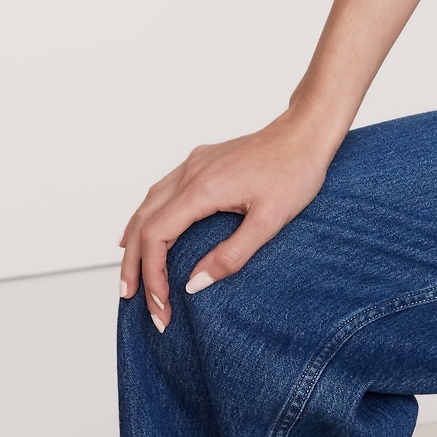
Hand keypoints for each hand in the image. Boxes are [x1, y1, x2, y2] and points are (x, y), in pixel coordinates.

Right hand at [119, 108, 343, 330]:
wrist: (305, 132)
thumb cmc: (295, 172)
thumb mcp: (270, 221)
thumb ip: (232, 255)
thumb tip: (194, 285)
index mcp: (202, 189)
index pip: (157, 236)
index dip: (152, 274)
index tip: (161, 304)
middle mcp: (189, 174)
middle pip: (142, 223)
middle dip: (134, 265)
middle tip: (130, 299)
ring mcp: (192, 165)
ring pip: (146, 206)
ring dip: (134, 242)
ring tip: (131, 275)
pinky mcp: (200, 162)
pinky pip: (159, 193)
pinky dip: (146, 218)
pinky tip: (143, 232)